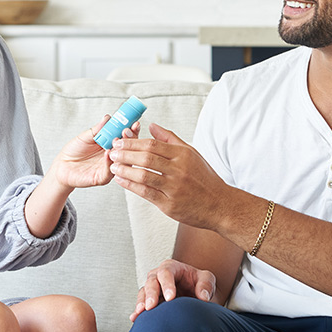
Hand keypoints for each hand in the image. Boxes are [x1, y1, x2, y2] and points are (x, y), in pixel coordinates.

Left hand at [50, 117, 140, 189]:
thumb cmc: (74, 151)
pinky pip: (109, 171)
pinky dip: (109, 162)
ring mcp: (109, 167)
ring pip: (123, 162)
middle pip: (129, 150)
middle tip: (126, 131)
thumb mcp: (86, 136)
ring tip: (118, 140)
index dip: (131, 130)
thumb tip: (108, 118)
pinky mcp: (102, 178)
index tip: (134, 123)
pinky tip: (108, 153)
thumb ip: (98, 129)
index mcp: (111, 145)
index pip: (126, 138)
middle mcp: (113, 156)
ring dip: (122, 151)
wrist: (61, 166)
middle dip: (130, 140)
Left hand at [109, 122, 228, 228]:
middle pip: (146, 158)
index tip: (120, 140)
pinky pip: (146, 193)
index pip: (153, 144)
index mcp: (183, 155)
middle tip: (112, 151)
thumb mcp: (191, 153)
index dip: (134, 142)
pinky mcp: (170, 204)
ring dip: (125, 169)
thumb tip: (152, 126)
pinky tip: (121, 180)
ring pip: (144, 175)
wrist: (219, 205)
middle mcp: (179, 170)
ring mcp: (174, 188)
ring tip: (113, 165)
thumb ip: (170, 138)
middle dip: (126, 154)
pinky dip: (131, 186)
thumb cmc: (204, 177)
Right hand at [131, 258, 215, 320]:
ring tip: (140, 313)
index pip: (166, 272)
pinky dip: (138, 311)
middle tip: (151, 306)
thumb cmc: (201, 284)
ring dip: (141, 302)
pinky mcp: (151, 300)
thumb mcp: (207, 279)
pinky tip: (134, 318)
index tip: (170, 298)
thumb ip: (206, 285)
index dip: (167, 284)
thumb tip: (203, 297)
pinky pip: (141, 304)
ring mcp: (153, 288)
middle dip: (151, 294)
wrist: (197, 295)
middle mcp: (159, 276)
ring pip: (143, 292)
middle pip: (151, 281)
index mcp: (172, 267)